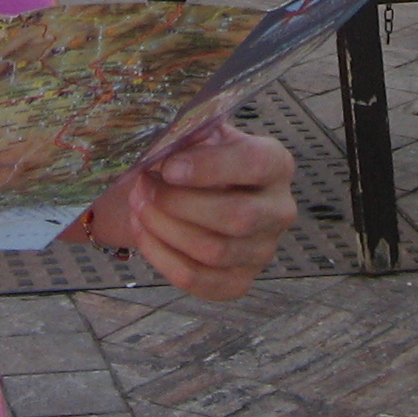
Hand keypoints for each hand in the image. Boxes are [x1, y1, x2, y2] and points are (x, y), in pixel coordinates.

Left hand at [89, 125, 295, 300]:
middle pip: (237, 217)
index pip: (254, 164)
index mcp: (276, 164)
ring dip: (165, 229)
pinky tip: (143, 232)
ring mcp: (262, 251)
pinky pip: (197, 279)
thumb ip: (188, 134)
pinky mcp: (238, 282)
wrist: (194, 192)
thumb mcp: (198, 135)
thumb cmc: (197, 158)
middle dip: (179, 203)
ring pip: (214, 251)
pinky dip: (162, 257)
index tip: (168, 167)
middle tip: (142, 186)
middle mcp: (279, 210)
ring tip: (138, 205)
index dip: (210, 168)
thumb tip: (163, 142)